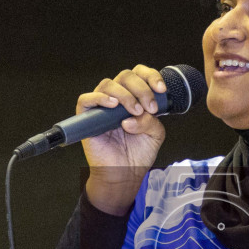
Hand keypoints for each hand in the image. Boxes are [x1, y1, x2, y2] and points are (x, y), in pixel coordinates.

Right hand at [80, 64, 166, 214]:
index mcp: (134, 98)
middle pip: (125, 76)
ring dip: (125, 95)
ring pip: (108, 84)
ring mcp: (102, 107)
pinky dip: (100, 98)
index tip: (161, 90)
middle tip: (148, 107)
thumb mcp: (155, 134)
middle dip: (141, 88)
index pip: (139, 74)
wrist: (125, 174)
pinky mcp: (87, 117)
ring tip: (134, 112)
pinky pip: (86, 99)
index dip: (150, 76)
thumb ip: (151, 120)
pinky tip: (113, 105)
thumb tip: (134, 115)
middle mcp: (118, 98)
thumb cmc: (138, 153)